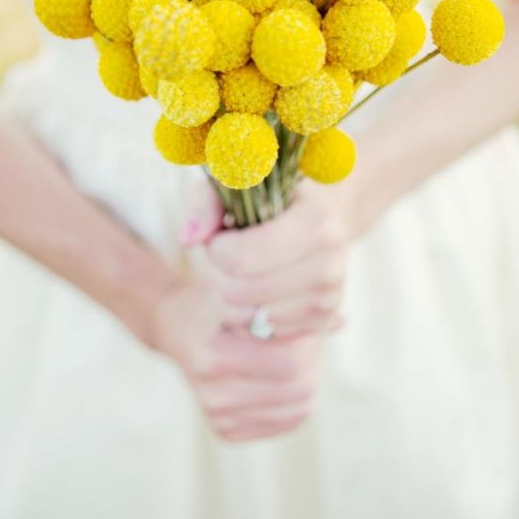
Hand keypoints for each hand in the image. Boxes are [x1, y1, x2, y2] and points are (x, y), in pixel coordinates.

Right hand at [151, 276, 320, 441]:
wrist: (175, 324)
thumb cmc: (217, 301)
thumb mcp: (246, 292)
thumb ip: (290, 307)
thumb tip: (340, 321)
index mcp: (214, 357)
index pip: (291, 362)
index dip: (310, 340)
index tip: (305, 321)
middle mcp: (213, 393)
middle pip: (299, 389)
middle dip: (313, 360)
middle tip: (307, 338)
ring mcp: (217, 415)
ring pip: (298, 410)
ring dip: (307, 380)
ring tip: (295, 354)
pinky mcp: (224, 430)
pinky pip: (285, 424)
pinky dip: (294, 401)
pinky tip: (280, 377)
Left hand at [181, 179, 354, 338]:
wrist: (315, 217)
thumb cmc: (268, 197)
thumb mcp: (235, 184)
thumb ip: (206, 204)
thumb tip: (188, 239)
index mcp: (317, 222)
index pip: (242, 258)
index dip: (216, 250)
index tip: (220, 236)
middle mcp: (331, 264)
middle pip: (241, 292)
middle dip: (219, 274)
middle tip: (226, 255)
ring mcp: (329, 298)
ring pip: (248, 318)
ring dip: (229, 298)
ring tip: (240, 270)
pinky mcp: (321, 322)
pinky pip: (262, 334)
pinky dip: (246, 317)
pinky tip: (253, 290)